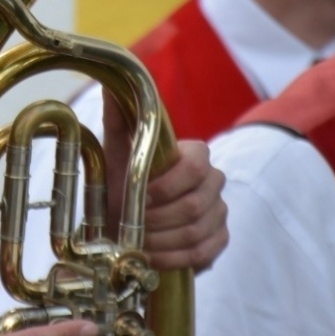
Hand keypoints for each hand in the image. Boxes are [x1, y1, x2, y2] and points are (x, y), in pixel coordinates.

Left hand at [103, 92, 228, 271]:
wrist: (127, 216)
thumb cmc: (123, 179)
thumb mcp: (117, 147)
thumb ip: (120, 113)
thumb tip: (115, 78)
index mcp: (196, 154)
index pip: (195, 166)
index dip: (165, 186)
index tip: (139, 197)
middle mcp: (214, 181)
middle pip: (194, 205)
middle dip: (157, 220)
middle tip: (132, 226)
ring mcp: (219, 211)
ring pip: (197, 232)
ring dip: (161, 241)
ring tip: (137, 242)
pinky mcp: (219, 239)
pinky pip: (204, 253)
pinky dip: (173, 258)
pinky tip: (152, 256)